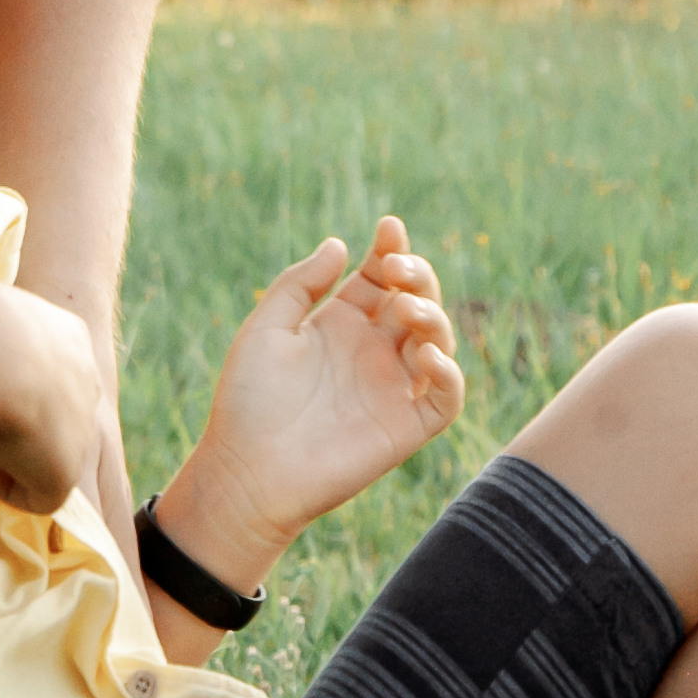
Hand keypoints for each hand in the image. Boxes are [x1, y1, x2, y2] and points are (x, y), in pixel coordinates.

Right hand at [0, 288, 105, 513]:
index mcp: (70, 337)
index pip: (49, 370)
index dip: (10, 381)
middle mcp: (86, 381)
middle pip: (53, 413)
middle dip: (14, 419)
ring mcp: (83, 429)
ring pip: (45, 454)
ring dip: (7, 451)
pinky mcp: (67, 474)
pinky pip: (37, 494)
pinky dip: (3, 483)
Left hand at [159, 220, 463, 594]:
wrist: (247, 470)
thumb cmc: (248, 399)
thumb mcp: (267, 327)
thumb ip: (300, 284)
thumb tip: (339, 244)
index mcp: (338, 324)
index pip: (379, 278)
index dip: (390, 249)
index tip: (388, 226)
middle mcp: (371, 352)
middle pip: (415, 300)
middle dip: (416, 274)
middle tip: (396, 266)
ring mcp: (391, 389)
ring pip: (438, 341)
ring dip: (433, 315)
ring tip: (405, 307)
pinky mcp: (406, 427)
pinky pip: (445, 397)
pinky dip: (449, 373)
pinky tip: (425, 354)